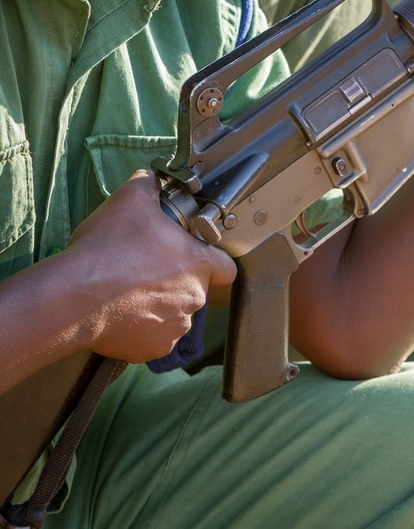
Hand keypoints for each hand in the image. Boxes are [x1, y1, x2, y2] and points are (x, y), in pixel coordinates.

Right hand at [65, 170, 236, 361]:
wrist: (73, 298)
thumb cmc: (106, 249)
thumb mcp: (130, 200)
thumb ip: (148, 185)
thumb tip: (151, 178)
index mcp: (199, 264)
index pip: (226, 266)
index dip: (212, 260)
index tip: (194, 256)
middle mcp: (195, 298)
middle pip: (195, 288)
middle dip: (175, 280)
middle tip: (145, 269)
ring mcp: (175, 327)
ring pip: (175, 314)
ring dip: (158, 304)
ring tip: (127, 292)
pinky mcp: (153, 350)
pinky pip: (154, 338)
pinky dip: (141, 329)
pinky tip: (120, 314)